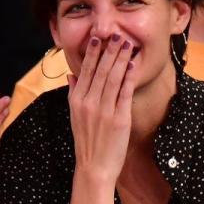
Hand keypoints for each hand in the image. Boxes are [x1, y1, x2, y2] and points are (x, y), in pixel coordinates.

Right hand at [67, 34, 135, 182]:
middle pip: (99, 71)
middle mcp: (89, 103)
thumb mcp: (74, 117)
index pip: (84, 72)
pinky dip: (128, 77)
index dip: (92, 54)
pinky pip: (124, 93)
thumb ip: (74, 94)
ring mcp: (104, 110)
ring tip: (126, 44)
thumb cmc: (86, 142)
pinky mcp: (119, 118)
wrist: (94, 167)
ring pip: (112, 78)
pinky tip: (132, 64)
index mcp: (77, 101)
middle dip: (109, 51)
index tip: (97, 39)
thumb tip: (72, 75)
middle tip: (115, 35)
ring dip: (120, 59)